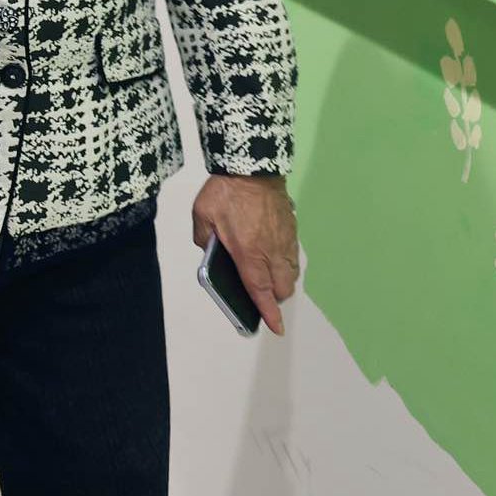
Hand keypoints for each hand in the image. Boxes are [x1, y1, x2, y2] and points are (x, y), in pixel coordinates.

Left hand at [192, 172, 299, 334]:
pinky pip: (293, 257)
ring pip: (291, 275)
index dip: (268, 313)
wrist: (253, 167)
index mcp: (248, 253)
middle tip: (260, 296)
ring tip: (266, 278)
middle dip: (273, 298)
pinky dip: (286, 265)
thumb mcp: (202, 216)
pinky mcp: (292, 231)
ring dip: (281, 282)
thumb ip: (204, 239)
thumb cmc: (225, 191)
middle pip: (281, 288)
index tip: (276, 328)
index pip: (260, 291)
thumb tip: (210, 252)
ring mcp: (285, 241)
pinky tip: (273, 257)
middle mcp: (271, 252)